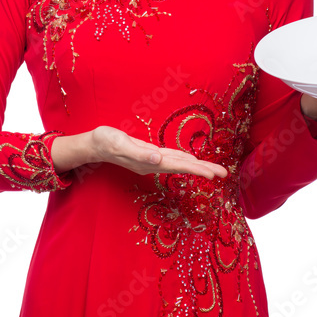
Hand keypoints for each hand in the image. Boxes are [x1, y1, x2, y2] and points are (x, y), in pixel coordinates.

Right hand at [51, 126, 226, 179]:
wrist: (92, 145)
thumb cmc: (105, 142)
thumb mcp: (121, 144)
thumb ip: (140, 153)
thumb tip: (159, 160)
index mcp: (150, 161)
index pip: (179, 165)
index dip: (197, 169)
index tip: (214, 174)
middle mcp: (154, 163)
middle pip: (183, 166)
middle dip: (203, 170)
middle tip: (224, 174)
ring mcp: (151, 160)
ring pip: (179, 163)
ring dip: (196, 166)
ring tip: (213, 170)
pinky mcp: (148, 155)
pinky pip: (171, 158)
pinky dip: (183, 159)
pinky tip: (190, 160)